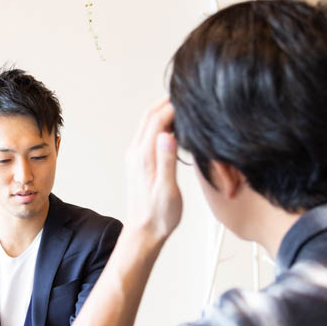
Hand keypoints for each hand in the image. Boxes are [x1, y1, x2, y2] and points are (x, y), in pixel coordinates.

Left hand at [125, 99, 182, 242]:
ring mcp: (135, 156)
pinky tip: (174, 126)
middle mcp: (136, 153)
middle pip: (149, 116)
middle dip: (167, 101)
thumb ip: (167, 161)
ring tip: (183, 105)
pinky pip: (148, 134)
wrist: (144, 232)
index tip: (191, 97)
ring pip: (148, 123)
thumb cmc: (159, 215)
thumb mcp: (167, 190)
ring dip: (163, 111)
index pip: (158, 119)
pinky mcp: (138, 162)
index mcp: (144, 156)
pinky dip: (161, 123)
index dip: (174, 104)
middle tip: (187, 93)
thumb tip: (167, 135)